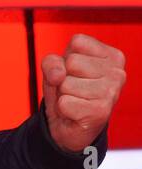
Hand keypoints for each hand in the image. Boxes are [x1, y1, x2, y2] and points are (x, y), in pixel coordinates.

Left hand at [41, 34, 125, 153]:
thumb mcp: (54, 69)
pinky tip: (75, 112)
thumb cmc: (67, 92)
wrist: (68, 126)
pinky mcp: (101, 111)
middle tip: (73, 89)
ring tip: (75, 100)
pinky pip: (65, 102)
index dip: (66, 57)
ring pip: (66, 82)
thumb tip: (59, 76)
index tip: (74, 72)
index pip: (78, 41)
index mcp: (112, 56)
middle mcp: (117, 72)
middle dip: (64, 77)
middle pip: (72, 61)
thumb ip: (51, 62)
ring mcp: (111, 92)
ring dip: (63, 94)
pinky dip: (63, 108)